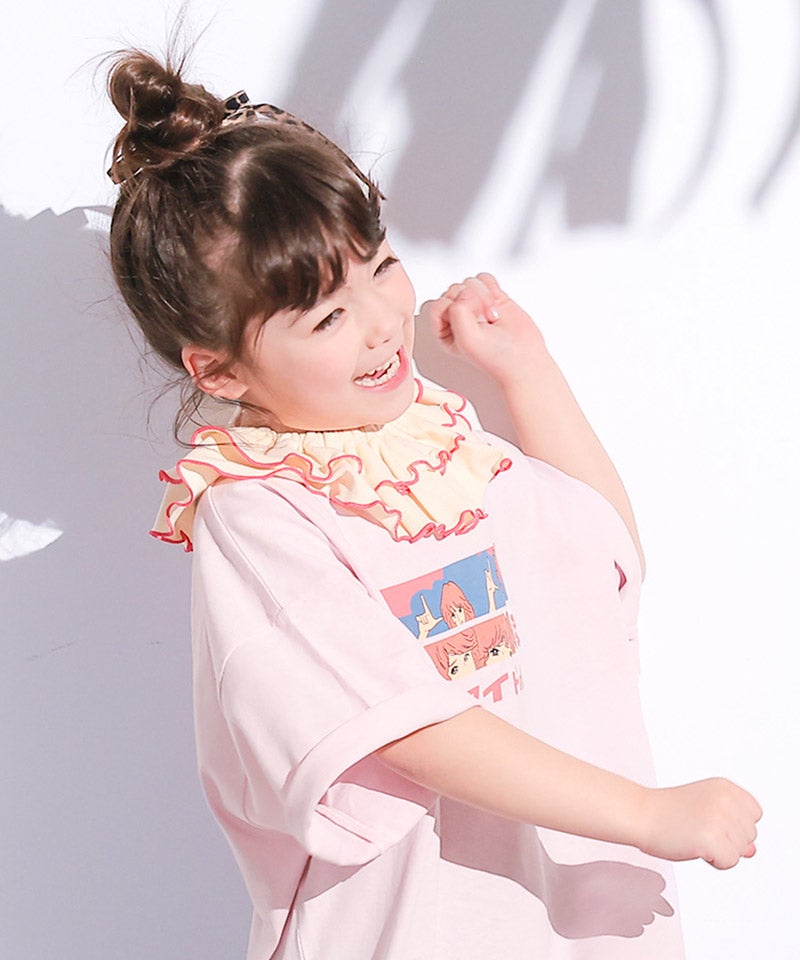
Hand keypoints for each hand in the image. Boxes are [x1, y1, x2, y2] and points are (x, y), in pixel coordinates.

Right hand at [415, 595, 442, 640]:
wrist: (425, 630)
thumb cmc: (430, 627)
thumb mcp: (434, 623)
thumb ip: (438, 620)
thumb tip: (443, 618)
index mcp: (428, 613)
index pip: (425, 606)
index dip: (423, 601)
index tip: (421, 596)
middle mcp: (424, 613)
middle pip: (425, 614)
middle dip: (426, 619)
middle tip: (427, 622)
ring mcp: (421, 616)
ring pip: (422, 617)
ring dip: (424, 621)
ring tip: (425, 623)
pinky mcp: (418, 618)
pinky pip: (418, 618)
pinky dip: (420, 621)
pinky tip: (421, 623)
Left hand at [420, 273, 546, 385]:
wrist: (524, 358)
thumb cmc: (497, 358)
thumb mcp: (466, 339)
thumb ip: (457, 311)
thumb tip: (466, 291)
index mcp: (444, 330)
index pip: (439, 305)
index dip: (456, 308)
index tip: (471, 321)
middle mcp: (457, 317)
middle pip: (454, 290)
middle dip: (472, 302)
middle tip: (484, 321)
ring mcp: (474, 306)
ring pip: (469, 283)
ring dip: (483, 296)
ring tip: (492, 316)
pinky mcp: (490, 297)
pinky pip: (483, 279)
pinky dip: (492, 287)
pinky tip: (497, 303)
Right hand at [639, 778, 761, 869]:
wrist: (640, 814)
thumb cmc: (668, 812)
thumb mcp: (706, 809)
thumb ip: (732, 826)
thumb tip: (752, 851)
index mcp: (726, 786)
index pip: (754, 814)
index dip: (735, 824)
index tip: (710, 819)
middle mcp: (726, 799)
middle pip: (750, 835)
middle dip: (728, 839)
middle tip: (698, 828)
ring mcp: (719, 818)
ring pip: (741, 852)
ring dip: (720, 851)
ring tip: (695, 836)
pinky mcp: (712, 838)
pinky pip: (730, 862)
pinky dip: (715, 862)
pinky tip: (695, 847)